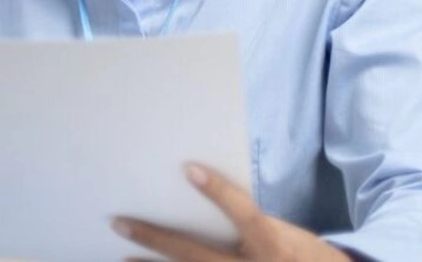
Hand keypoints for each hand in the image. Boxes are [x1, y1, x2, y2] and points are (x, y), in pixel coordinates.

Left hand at [113, 163, 351, 260]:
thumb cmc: (303, 257)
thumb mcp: (288, 234)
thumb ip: (251, 220)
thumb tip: (204, 188)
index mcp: (273, 245)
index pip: (245, 214)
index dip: (220, 192)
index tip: (190, 168)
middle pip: (196, 254)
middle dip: (155, 239)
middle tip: (119, 223)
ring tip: (123, 257)